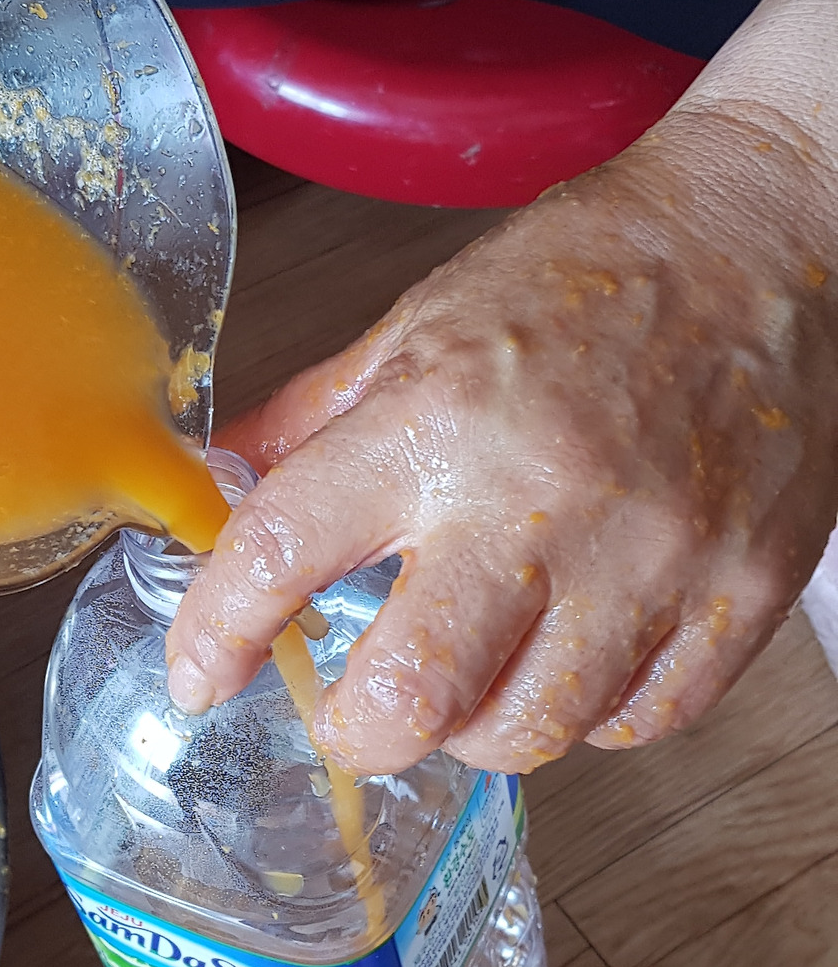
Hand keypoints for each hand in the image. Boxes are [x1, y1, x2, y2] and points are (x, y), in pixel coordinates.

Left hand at [168, 96, 837, 774]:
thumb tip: (220, 484)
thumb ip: (314, 421)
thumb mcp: (421, 323)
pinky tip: (576, 660)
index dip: (218, 633)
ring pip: (528, 732)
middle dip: (362, 731)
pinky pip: (641, 721)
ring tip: (478, 678)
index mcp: (435, 421)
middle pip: (413, 697)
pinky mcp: (739, 592)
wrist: (765, 234)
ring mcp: (649, 559)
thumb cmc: (593, 272)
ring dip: (479, 727)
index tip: (201, 675)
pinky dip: (592, 716)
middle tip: (360, 710)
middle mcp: (537, 500)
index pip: (283, 552)